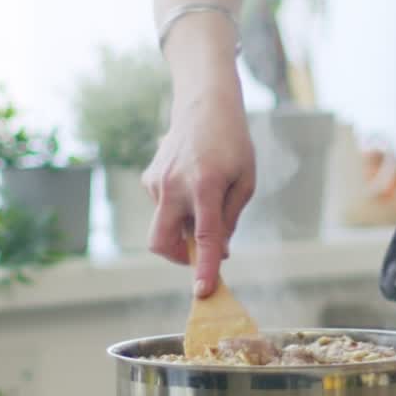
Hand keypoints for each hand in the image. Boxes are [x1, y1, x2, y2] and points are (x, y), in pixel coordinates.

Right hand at [142, 80, 254, 296]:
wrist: (204, 104)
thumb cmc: (232, 142)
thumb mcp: (245, 181)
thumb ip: (230, 218)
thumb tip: (218, 251)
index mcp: (204, 187)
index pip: (203, 237)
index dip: (203, 267)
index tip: (202, 291)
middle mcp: (174, 186)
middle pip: (161, 242)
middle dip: (178, 257)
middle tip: (198, 253)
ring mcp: (157, 182)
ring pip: (165, 225)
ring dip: (184, 226)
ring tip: (205, 196)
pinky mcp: (149, 179)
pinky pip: (163, 208)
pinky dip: (178, 208)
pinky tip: (192, 182)